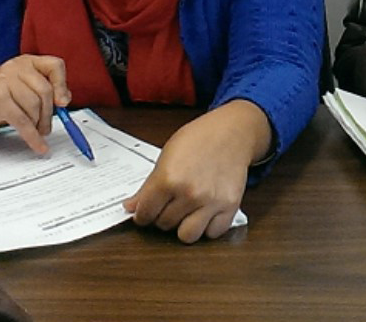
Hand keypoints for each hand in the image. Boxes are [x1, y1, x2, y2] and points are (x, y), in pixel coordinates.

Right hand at [0, 54, 69, 153]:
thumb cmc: (1, 97)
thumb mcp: (26, 87)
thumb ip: (47, 89)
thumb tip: (65, 99)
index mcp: (27, 62)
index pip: (54, 66)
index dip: (62, 85)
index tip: (63, 102)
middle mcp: (15, 67)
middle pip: (45, 91)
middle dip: (49, 113)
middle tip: (46, 127)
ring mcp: (4, 82)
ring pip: (34, 106)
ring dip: (37, 124)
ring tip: (35, 131)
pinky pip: (22, 121)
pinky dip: (32, 136)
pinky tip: (37, 144)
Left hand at [123, 100, 270, 243]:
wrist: (233, 131)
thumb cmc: (200, 138)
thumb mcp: (166, 156)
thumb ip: (149, 185)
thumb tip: (132, 206)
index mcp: (168, 179)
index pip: (144, 214)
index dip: (142, 214)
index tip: (146, 211)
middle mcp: (189, 193)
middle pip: (164, 225)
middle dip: (163, 217)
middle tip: (169, 205)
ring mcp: (211, 201)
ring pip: (187, 235)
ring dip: (184, 226)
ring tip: (186, 213)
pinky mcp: (230, 205)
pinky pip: (214, 232)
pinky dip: (208, 227)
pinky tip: (205, 214)